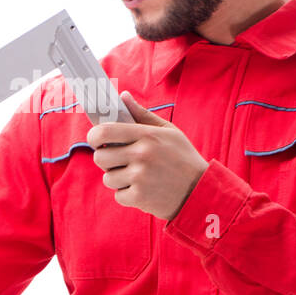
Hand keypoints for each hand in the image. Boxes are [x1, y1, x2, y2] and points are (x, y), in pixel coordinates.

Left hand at [87, 90, 208, 220]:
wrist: (201, 192)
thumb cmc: (183, 159)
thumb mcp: (169, 132)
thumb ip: (142, 115)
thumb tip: (123, 97)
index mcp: (147, 136)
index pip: (104, 131)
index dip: (94, 136)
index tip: (97, 140)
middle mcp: (141, 155)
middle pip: (100, 157)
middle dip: (106, 160)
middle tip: (119, 160)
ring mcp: (140, 177)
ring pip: (108, 178)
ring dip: (118, 179)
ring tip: (136, 176)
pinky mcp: (140, 197)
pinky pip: (118, 195)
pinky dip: (127, 194)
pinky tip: (143, 189)